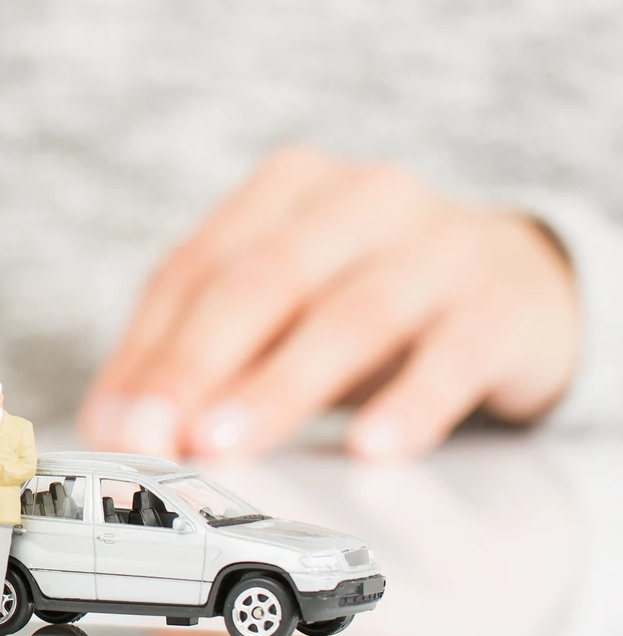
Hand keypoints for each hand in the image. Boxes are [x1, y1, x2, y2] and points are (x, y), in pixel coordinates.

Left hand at [80, 146, 578, 460]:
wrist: (522, 285)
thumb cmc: (368, 299)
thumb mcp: (284, 311)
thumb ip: (204, 356)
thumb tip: (121, 428)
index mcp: (287, 188)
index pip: (194, 269)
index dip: (147, 350)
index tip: (113, 424)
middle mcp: (361, 200)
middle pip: (262, 282)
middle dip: (197, 365)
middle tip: (159, 435)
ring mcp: (439, 246)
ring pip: (349, 317)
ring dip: (279, 387)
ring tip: (228, 443)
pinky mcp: (503, 305)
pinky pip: (451, 357)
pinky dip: (408, 404)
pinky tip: (370, 447)